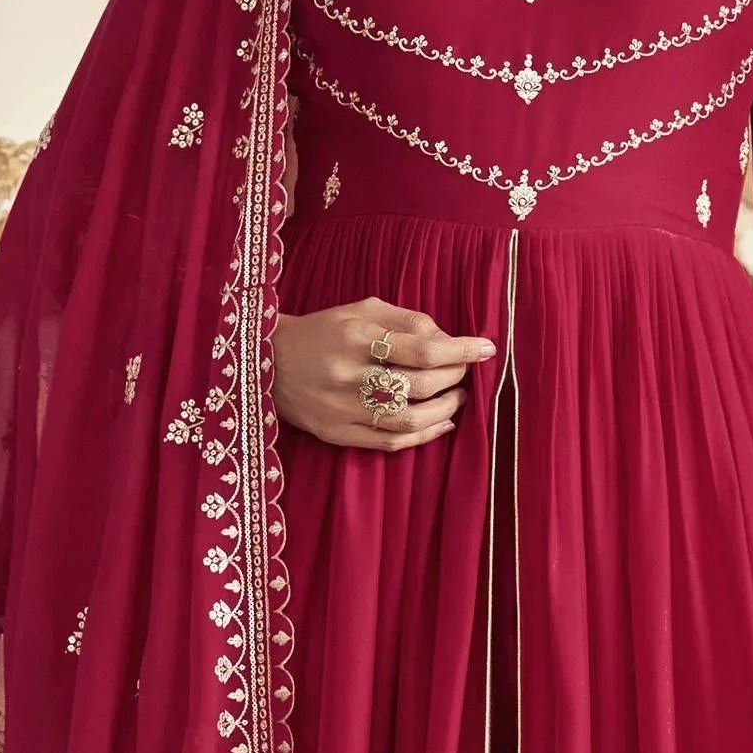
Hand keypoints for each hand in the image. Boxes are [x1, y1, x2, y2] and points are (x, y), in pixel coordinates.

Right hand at [275, 296, 494, 449]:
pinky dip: (425, 435)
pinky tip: (443, 422)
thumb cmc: (323, 331)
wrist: (267, 363)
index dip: (460, 350)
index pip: (422, 348)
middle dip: (454, 377)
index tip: (485, 348)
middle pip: (420, 385)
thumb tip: (450, 340)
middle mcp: (349, 374)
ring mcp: (342, 409)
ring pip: (410, 419)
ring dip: (446, 409)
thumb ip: (408, 321)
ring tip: (458, 397)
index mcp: (356, 336)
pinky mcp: (337, 434)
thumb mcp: (362, 310)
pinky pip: (391, 443)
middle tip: (465, 371)